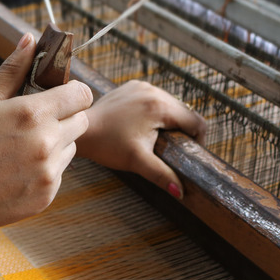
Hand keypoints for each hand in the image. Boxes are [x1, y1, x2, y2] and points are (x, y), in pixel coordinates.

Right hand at [0, 33, 93, 235]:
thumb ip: (12, 71)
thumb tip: (31, 39)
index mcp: (32, 114)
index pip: (82, 94)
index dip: (72, 92)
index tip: (57, 94)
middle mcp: (47, 142)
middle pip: (81, 120)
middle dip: (64, 117)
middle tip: (33, 122)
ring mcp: (49, 172)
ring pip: (71, 147)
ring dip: (56, 143)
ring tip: (18, 149)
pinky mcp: (48, 195)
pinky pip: (59, 172)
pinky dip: (45, 168)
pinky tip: (15, 170)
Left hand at [77, 80, 205, 199]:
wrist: (82, 130)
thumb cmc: (107, 145)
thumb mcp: (137, 161)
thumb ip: (162, 175)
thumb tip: (180, 192)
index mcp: (160, 106)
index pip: (196, 121)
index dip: (198, 140)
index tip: (189, 154)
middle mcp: (153, 91)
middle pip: (184, 112)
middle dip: (183, 131)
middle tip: (171, 150)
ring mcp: (142, 86)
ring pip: (170, 104)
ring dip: (170, 121)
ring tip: (158, 139)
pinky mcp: (132, 87)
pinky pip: (154, 98)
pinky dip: (155, 112)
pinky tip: (144, 126)